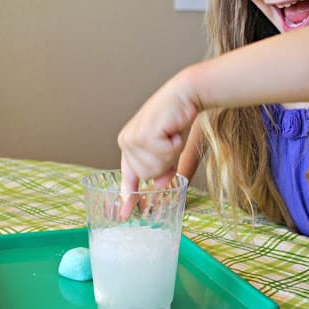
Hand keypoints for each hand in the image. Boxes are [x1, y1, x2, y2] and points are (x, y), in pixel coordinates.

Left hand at [118, 71, 199, 196]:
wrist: (184, 95)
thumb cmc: (176, 119)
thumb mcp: (169, 150)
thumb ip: (162, 169)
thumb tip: (158, 185)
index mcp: (129, 146)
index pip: (128, 176)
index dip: (128, 196)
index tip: (125, 214)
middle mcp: (126, 142)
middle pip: (149, 175)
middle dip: (166, 163)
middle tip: (170, 140)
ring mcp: (133, 139)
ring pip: (156, 168)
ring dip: (171, 153)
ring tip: (170, 134)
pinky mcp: (144, 135)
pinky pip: (164, 156)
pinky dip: (174, 146)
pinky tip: (172, 130)